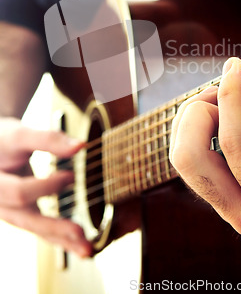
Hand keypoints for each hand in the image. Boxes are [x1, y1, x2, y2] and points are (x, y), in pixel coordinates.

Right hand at [0, 118, 91, 256]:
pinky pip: (39, 227)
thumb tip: (80, 145)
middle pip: (27, 220)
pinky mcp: (21, 214)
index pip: (20, 192)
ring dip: (61, 240)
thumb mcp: (20, 135)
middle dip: (55, 228)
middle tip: (81, 234)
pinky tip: (77, 243)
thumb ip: (48, 139)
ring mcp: (10, 211)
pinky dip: (58, 235)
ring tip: (87, 250)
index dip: (45, 185)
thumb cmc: (2, 139)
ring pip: (35, 228)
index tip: (71, 175)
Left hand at [170, 57, 240, 257]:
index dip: (231, 99)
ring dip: (191, 120)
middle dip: (198, 112)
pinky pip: (191, 162)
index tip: (235, 67)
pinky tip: (218, 114)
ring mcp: (228, 208)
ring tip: (220, 99)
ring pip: (182, 160)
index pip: (236, 145)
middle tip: (223, 89)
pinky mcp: (222, 199)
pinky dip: (194, 130)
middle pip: (189, 158)